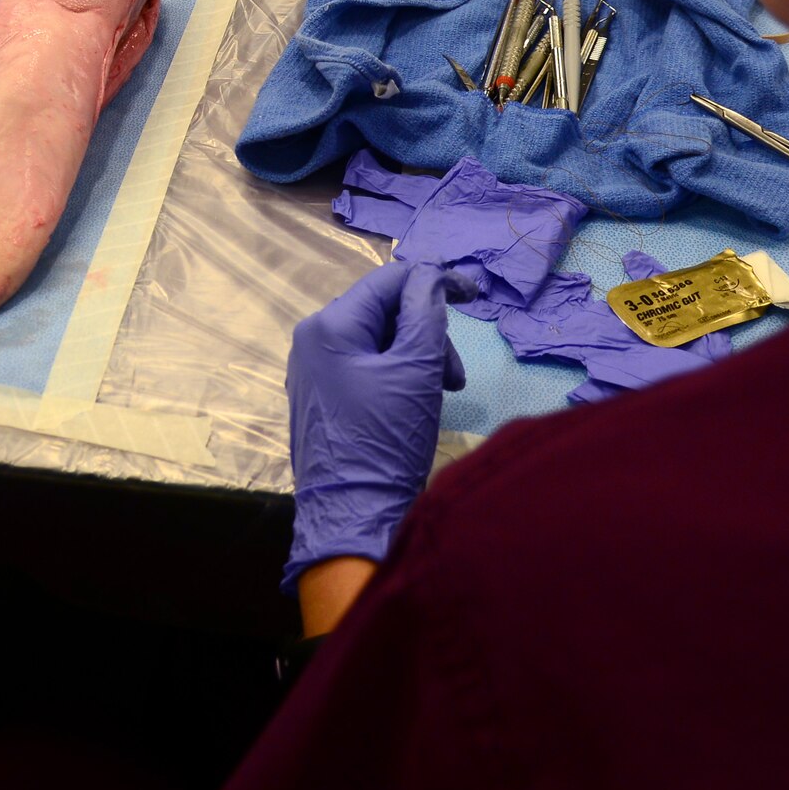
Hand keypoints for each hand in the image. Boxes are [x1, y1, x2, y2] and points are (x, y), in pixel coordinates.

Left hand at [285, 262, 477, 588]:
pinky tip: (417, 403)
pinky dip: (398, 376)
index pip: (388, 279)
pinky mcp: (322, 397)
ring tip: (442, 394)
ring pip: (379, 340)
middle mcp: (312, 340)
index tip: (476, 295)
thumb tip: (430, 273)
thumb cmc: (386, 439)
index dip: (434, 280)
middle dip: (427, 334)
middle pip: (384, 310)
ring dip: (418, 358)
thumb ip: (425, 312)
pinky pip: (365, 367)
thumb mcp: (416, 369)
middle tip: (454, 377)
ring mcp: (313, 370)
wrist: (353, 516)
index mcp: (329, 326)